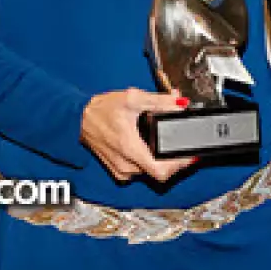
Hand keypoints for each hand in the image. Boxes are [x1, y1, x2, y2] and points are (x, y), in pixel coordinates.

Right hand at [80, 88, 196, 182]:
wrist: (79, 119)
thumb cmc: (102, 110)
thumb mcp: (132, 98)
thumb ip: (159, 101)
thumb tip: (180, 103)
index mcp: (130, 149)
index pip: (161, 171)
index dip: (180, 166)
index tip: (191, 155)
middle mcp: (126, 165)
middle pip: (160, 171)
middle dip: (176, 157)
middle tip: (185, 142)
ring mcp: (122, 170)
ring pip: (151, 171)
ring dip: (163, 157)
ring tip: (171, 140)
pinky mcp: (120, 171)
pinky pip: (142, 170)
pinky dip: (151, 159)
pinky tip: (154, 145)